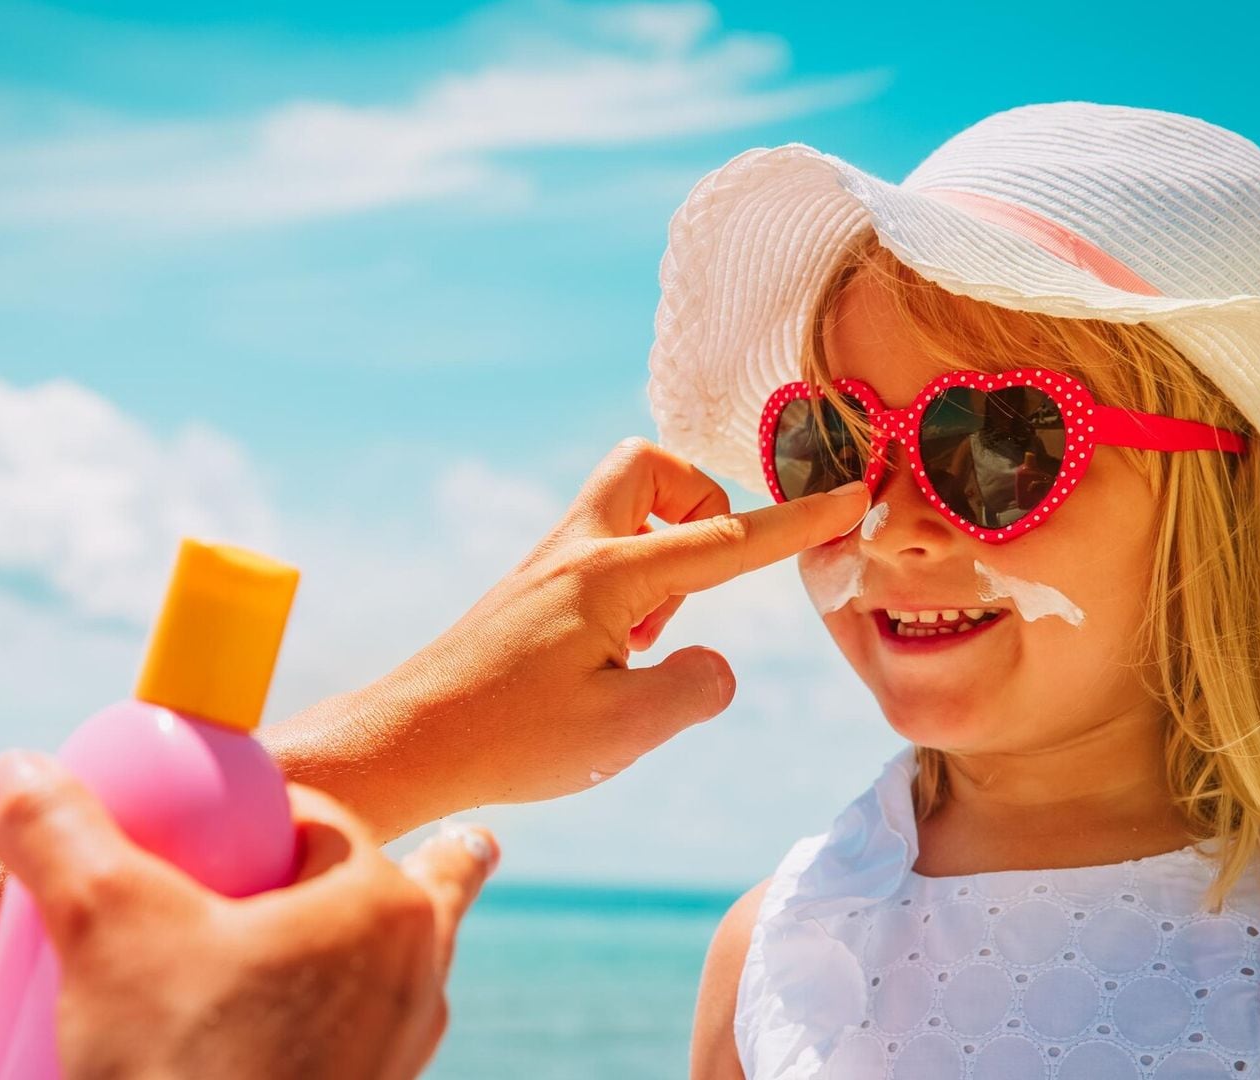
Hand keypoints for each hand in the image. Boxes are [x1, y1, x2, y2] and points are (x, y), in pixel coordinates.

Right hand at [0, 750, 496, 1079]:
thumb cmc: (182, 1066)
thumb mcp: (102, 928)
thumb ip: (58, 835)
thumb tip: (12, 772)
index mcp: (379, 905)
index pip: (317, 821)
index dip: (259, 814)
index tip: (207, 831)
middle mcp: (415, 975)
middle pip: (396, 890)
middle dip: (403, 865)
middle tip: (407, 851)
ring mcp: (402, 1049)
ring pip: (398, 971)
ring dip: (384, 946)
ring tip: (402, 927)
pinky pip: (372, 1040)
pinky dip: (352, 1021)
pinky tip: (314, 1035)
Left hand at [265, 436, 870, 837]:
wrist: (407, 742)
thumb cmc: (510, 738)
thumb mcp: (625, 729)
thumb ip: (696, 688)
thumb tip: (715, 663)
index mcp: (610, 574)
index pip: (727, 539)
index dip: (798, 521)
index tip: (852, 494)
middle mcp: (576, 552)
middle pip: (652, 467)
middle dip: (700, 503)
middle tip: (699, 582)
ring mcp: (547, 567)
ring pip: (624, 508)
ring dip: (663, 554)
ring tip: (646, 643)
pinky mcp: (530, 593)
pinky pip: (600, 552)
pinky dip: (630, 586)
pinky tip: (611, 658)